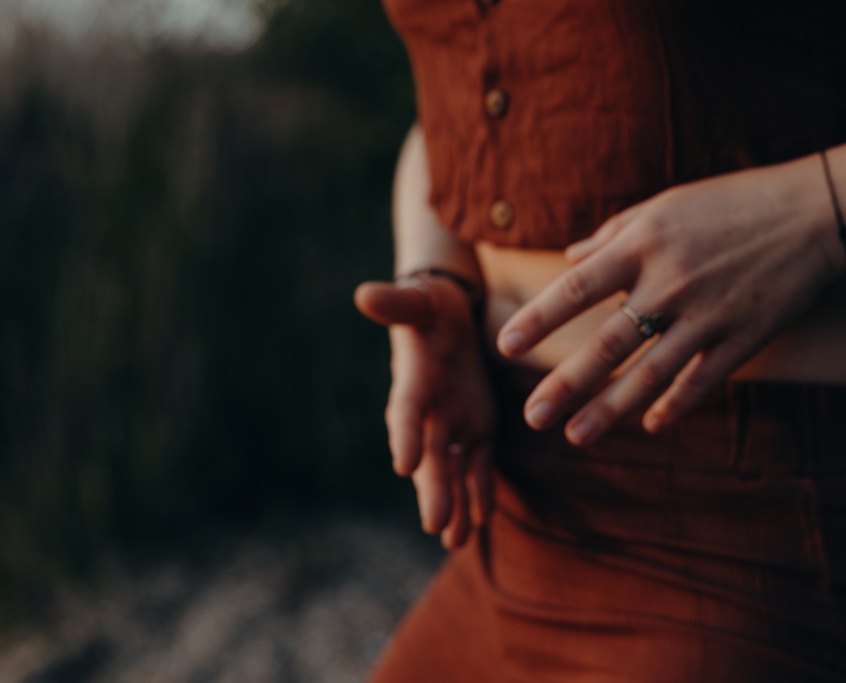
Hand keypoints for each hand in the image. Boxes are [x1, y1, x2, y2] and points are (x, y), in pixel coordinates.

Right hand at [355, 276, 494, 547]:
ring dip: (455, 505)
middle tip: (434, 525)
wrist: (450, 320)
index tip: (404, 465)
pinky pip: (477, 466)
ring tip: (455, 541)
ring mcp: (452, 427)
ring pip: (453, 472)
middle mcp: (430, 414)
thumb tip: (364, 294)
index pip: (406, 413)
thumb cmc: (431, 307)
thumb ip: (398, 305)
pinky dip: (479, 491)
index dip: (405, 436)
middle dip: (434, 491)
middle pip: (431, 457)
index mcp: (414, 383)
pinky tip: (481, 520)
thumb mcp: (420, 300)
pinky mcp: (476, 431)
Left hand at [497, 155, 845, 442]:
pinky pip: (700, 383)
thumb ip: (614, 234)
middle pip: (608, 344)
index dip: (539, 318)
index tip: (505, 345)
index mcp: (644, 245)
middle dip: (567, 384)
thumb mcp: (664, 206)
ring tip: (575, 436)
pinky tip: (650, 425)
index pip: (577, 288)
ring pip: (650, 375)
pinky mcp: (742, 338)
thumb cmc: (729, 203)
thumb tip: (571, 257)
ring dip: (610, 410)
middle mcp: (670, 284)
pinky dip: (674, 406)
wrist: (813, 213)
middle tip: (533, 416)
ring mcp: (707, 316)